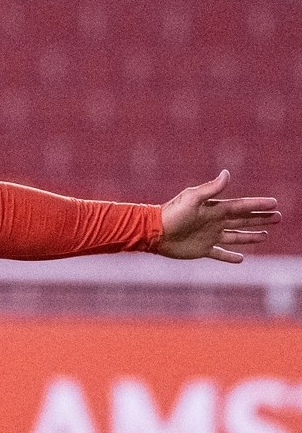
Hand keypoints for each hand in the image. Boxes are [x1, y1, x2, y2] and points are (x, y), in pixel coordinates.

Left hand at [157, 171, 280, 262]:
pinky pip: (220, 253)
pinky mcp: (201, 250)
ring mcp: (209, 236)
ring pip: (236, 236)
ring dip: (250, 236)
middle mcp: (214, 222)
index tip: (275, 203)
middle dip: (261, 219)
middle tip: (278, 217)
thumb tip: (228, 173)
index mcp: (215, 209)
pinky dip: (230, 257)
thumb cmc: (171, 214)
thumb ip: (211, 188)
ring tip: (265, 236)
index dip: (258, 205)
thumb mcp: (191, 198)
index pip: (242, 206)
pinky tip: (241, 259)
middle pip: (243, 220)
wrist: (153, 233)